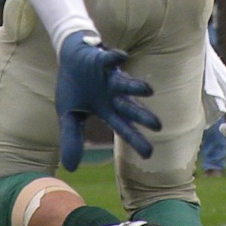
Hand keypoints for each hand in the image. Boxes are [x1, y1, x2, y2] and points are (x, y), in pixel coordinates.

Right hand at [56, 32, 160, 170]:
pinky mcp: (101, 59)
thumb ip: (71, 138)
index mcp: (107, 109)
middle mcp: (113, 94)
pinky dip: (114, 58)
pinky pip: (109, 59)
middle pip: (129, 108)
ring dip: (135, 87)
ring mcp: (109, 77)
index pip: (123, 127)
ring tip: (149, 90)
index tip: (149, 155)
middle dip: (142, 116)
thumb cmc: (74, 87)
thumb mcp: (68, 116)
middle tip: (158, 126)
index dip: (135, 139)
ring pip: (125, 83)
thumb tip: (71, 168)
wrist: (69, 58)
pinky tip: (122, 57)